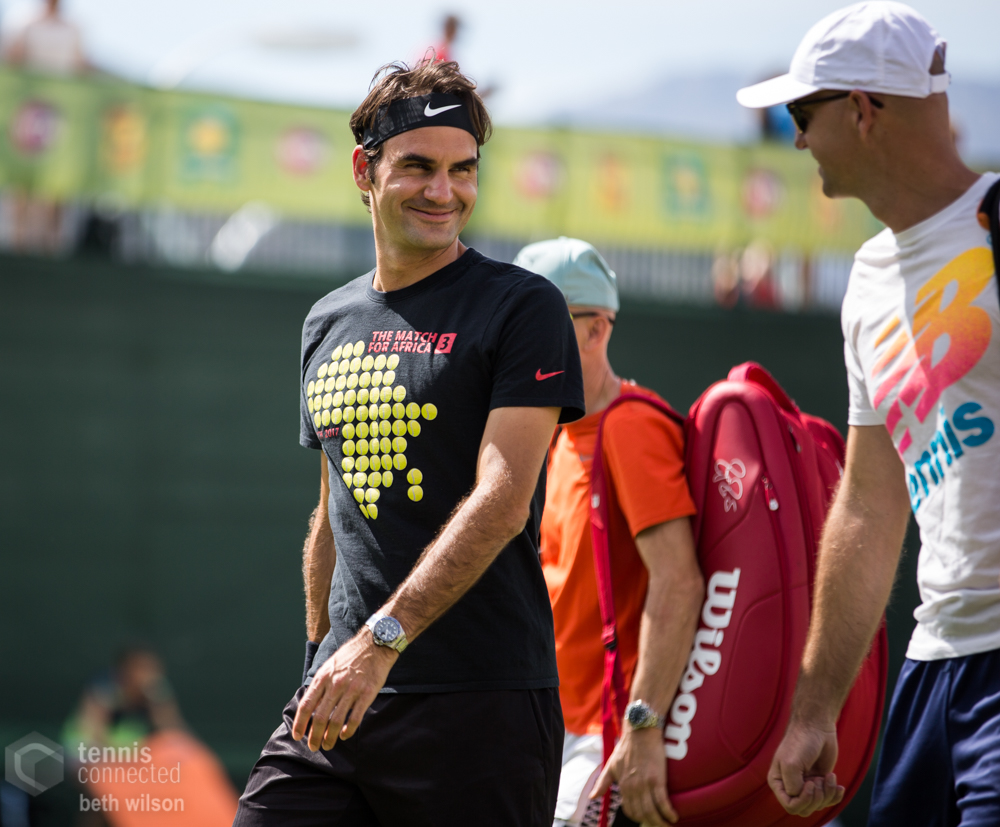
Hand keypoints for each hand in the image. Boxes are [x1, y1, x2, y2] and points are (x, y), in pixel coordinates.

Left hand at [290, 631, 396, 751]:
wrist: (374, 645)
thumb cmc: (350, 656)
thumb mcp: (329, 666)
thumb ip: (320, 685)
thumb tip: (310, 706)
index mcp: (323, 677)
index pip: (306, 705)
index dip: (300, 724)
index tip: (297, 736)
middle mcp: (335, 684)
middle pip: (320, 717)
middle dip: (314, 736)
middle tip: (314, 747)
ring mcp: (352, 689)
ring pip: (336, 721)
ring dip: (330, 737)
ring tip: (328, 745)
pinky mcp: (367, 694)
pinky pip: (355, 718)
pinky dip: (348, 730)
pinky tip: (344, 735)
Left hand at [591, 728, 676, 825]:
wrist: (640, 731)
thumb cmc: (626, 747)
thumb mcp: (611, 765)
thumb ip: (602, 782)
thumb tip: (592, 797)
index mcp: (622, 785)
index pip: (629, 810)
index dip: (638, 817)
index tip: (645, 819)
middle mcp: (632, 787)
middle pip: (642, 814)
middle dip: (651, 822)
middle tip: (659, 824)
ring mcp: (645, 784)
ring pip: (652, 811)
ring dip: (660, 822)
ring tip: (667, 825)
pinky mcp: (657, 779)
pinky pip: (663, 802)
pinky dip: (668, 813)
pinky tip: (673, 817)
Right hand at [768, 718, 844, 816]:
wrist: (816, 726)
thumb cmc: (801, 742)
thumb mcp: (791, 765)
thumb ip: (792, 786)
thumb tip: (800, 797)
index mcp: (778, 782)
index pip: (790, 806)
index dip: (803, 800)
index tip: (811, 782)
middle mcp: (790, 785)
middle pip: (805, 809)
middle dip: (817, 797)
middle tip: (820, 779)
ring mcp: (805, 784)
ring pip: (818, 805)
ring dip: (827, 793)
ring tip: (829, 776)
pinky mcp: (819, 782)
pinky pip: (828, 800)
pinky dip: (835, 795)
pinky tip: (837, 784)